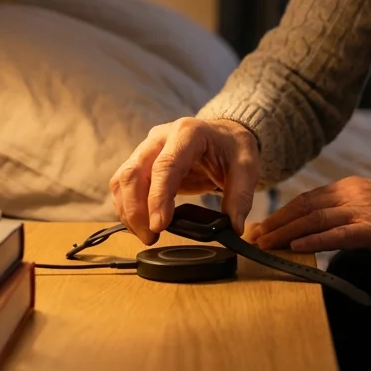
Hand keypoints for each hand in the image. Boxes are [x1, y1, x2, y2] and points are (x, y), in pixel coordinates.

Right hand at [110, 117, 260, 245]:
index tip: (159, 225)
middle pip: (134, 172)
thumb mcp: (247, 167)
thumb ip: (241, 196)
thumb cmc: (232, 147)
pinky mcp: (141, 162)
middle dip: (136, 210)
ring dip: (128, 211)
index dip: (158, 197)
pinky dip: (127, 207)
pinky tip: (140, 225)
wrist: (224, 135)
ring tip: (147, 235)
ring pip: (123, 179)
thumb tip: (234, 227)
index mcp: (188, 133)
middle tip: (151, 237)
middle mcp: (161, 137)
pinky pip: (123, 184)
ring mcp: (147, 148)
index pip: (165, 165)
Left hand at [247, 177, 370, 258]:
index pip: (307, 198)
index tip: (263, 225)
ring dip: (286, 233)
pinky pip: (337, 235)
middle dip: (276, 223)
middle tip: (254, 236)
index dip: (282, 212)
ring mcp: (361, 211)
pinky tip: (296, 249)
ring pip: (314, 220)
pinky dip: (313, 242)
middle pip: (304, 207)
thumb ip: (346, 211)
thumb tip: (320, 225)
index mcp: (349, 187)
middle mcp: (351, 195)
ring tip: (265, 244)